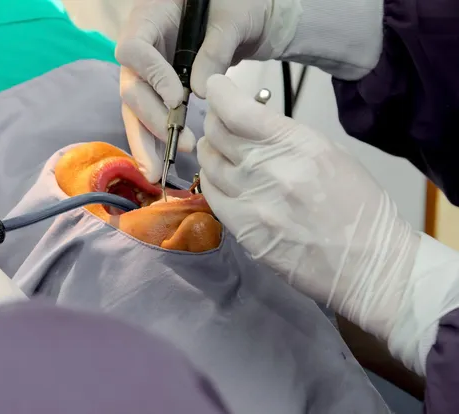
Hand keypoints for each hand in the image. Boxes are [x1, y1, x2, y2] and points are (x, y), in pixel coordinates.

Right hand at [116, 0, 300, 182]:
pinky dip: (156, 139)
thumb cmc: (237, 5)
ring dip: (147, 140)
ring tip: (157, 171)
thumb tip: (198, 93)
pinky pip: (150, 115)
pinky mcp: (159, 88)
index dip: (151, 76)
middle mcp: (141, 44)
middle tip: (180, 142)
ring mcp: (148, 69)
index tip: (178, 98)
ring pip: (135, 109)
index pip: (134, 48)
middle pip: (131, 87)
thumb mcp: (231, 21)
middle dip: (152, 119)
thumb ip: (215, 51)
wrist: (244, 14)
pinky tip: (160, 163)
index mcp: (150, 16)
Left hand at [197, 74, 419, 342]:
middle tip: (219, 121)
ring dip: (210, 149)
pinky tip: (221, 177)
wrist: (367, 264)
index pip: (238, 111)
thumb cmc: (359, 206)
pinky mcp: (242, 230)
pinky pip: (210, 194)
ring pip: (208, 162)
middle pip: (216, 133)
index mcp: (297, 145)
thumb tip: (252, 123)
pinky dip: (211, 179)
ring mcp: (250, 202)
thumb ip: (286, 137)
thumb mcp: (330, 154)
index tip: (215, 88)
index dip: (219, 93)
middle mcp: (268, 170)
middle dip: (214, 120)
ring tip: (219, 149)